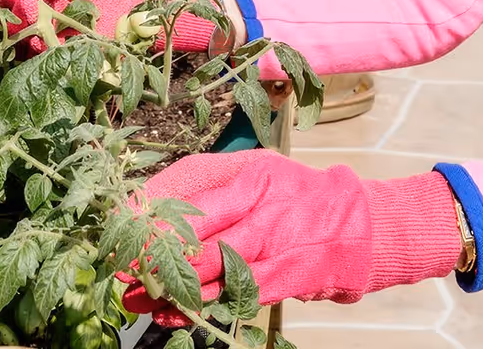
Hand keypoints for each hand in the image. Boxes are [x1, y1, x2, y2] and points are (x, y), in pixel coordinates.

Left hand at [121, 149, 460, 313]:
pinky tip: (173, 314)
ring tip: (135, 297)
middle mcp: (262, 198)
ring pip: (209, 262)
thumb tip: (151, 214)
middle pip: (192, 224)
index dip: (146, 204)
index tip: (115, 223)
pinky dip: (200, 306)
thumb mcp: (259, 179)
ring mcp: (278, 236)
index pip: (186, 180)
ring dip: (167, 283)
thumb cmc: (301, 203)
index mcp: (250, 168)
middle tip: (117, 268)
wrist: (367, 228)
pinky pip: (234, 292)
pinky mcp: (290, 273)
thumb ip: (213, 194)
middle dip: (148, 250)